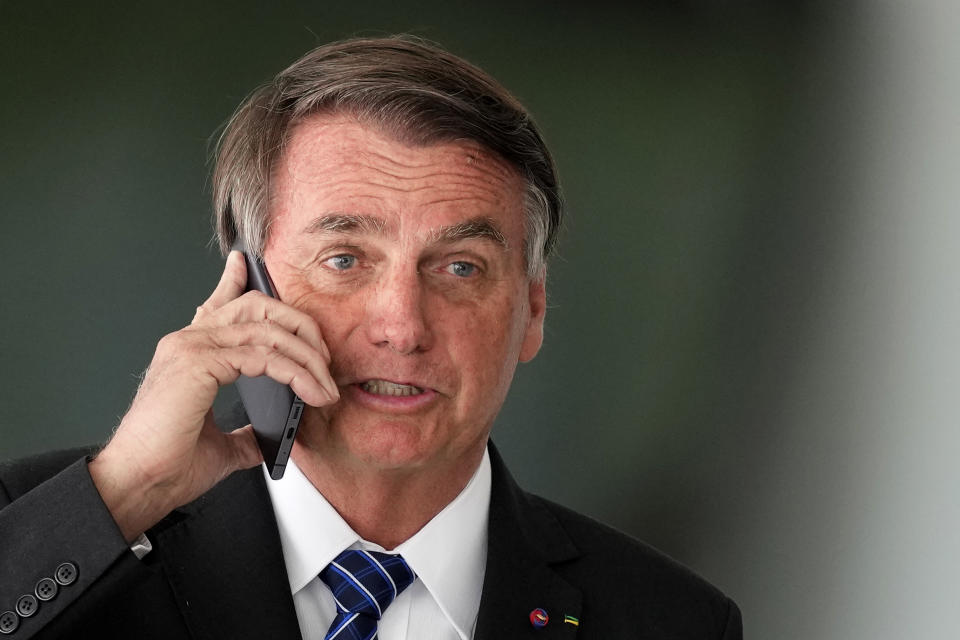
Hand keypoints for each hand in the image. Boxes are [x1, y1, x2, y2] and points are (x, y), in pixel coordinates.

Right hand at [89, 251, 338, 541]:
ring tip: (325, 387)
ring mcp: (191, 347)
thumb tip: (270, 439)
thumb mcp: (221, 446)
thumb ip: (246, 434)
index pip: (217, 305)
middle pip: (257, 306)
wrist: (138, 485)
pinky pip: (264, 355)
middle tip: (324, 356)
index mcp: (189, 353)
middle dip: (300, 326)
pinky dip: (295, 372)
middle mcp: (188, 341)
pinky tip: (310, 391)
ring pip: (268, 328)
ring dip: (307, 357)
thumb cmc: (168, 465)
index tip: (245, 264)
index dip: (234, 280)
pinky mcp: (199, 362)